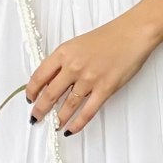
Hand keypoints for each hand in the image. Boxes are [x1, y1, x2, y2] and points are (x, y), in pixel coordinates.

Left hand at [26, 0, 162, 134]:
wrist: (132, 33)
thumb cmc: (108, 37)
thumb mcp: (77, 44)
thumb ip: (64, 61)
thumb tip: (52, 81)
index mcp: (63, 53)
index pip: (39, 76)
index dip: (31, 91)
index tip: (30, 99)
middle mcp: (73, 66)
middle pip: (50, 94)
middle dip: (40, 110)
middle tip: (36, 118)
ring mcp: (89, 79)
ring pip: (67, 106)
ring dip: (58, 119)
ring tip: (54, 126)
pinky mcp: (105, 89)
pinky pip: (87, 112)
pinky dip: (77, 124)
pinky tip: (70, 130)